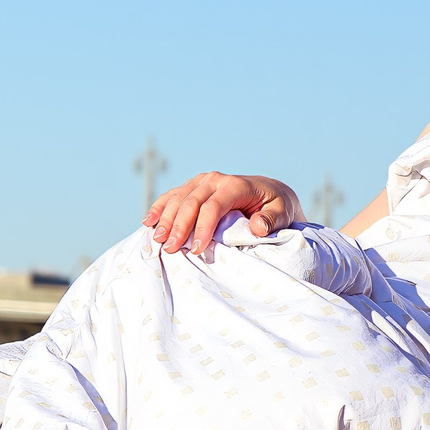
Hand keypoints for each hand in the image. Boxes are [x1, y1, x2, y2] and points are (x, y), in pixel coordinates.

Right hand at [145, 172, 301, 256]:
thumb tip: (257, 226)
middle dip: (179, 226)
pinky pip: (173, 195)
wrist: (270, 192)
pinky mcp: (194, 186)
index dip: (203, 227)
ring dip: (165, 219)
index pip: (214, 206)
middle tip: (169, 249)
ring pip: (178, 198)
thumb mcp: (282, 213)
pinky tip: (147, 221)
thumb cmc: (276, 207)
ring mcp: (202, 181)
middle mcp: (216, 179)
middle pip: (191, 202)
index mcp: (236, 185)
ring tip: (156, 239)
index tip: (196, 250)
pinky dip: (160, 207)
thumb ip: (272, 220)